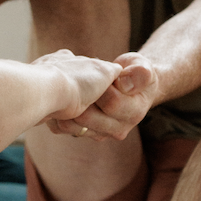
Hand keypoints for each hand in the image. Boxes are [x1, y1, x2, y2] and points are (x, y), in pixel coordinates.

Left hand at [45, 51, 159, 140]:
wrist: (128, 87)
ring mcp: (101, 133)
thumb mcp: (142, 68)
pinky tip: (58, 98)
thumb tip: (124, 83)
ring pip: (75, 126)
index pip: (112, 103)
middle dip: (77, 98)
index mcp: (134, 112)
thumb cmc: (134, 74)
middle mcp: (119, 128)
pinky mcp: (87, 133)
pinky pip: (66, 129)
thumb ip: (140, 73)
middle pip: (89, 118)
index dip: (101, 87)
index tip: (95, 72)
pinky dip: (58, 114)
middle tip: (70, 81)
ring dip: (64, 108)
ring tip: (62, 89)